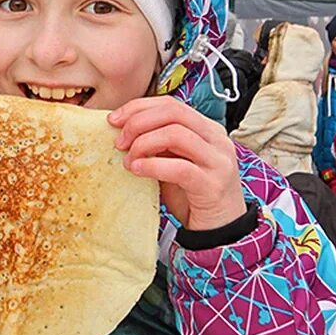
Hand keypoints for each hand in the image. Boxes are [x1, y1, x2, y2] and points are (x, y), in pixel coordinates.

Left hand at [108, 96, 246, 230]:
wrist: (221, 230)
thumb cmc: (193, 196)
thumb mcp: (174, 163)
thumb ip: (158, 146)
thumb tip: (123, 132)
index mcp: (207, 129)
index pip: (170, 104)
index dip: (139, 108)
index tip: (114, 120)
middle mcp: (216, 139)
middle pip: (173, 112)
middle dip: (138, 122)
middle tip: (119, 141)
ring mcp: (218, 161)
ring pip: (176, 134)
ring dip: (144, 143)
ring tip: (128, 160)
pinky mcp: (213, 185)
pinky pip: (180, 168)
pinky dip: (153, 166)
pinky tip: (137, 170)